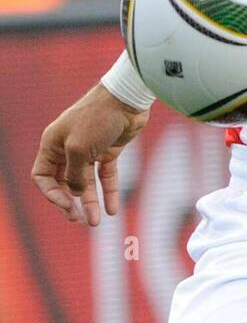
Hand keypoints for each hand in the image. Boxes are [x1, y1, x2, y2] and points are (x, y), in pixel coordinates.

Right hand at [32, 84, 149, 226]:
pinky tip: (113, 210)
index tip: (67, 204)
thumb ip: (75, 175)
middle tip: (78, 220)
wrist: (127, 99)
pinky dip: (109, 192)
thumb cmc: (97, 119)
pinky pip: (106, 176)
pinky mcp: (109, 151)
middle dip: (70, 202)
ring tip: (95, 223)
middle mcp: (68, 148)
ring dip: (90, 202)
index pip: (42, 176)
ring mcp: (89, 150)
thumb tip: (78, 193)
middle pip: (63, 182)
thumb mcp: (79, 150)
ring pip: (86, 183)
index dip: (51, 194)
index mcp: (52, 144)